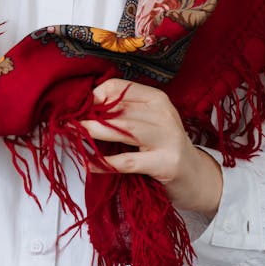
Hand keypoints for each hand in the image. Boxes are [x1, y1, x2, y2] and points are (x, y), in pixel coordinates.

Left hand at [81, 78, 222, 218]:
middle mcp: (163, 114)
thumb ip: (124, 112)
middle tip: (68, 122)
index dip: (95, 96)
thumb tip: (85, 107)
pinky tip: (89, 163)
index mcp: (157, 99)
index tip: (78, 108)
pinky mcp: (165, 164)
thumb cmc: (164, 147)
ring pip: (122, 129)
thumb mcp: (149, 122)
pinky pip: (126, 162)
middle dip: (89, 115)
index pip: (119, 88)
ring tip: (74, 135)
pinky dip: (104, 162)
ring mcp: (167, 138)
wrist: (197, 177)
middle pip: (118, 108)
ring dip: (93, 132)